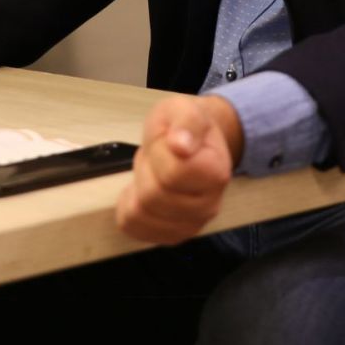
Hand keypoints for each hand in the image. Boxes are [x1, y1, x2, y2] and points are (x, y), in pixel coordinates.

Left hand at [114, 95, 241, 244]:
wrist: (192, 142)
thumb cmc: (184, 126)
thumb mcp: (184, 109)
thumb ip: (186, 122)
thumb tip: (181, 145)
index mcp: (215, 173)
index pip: (173, 174)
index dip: (160, 153)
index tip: (168, 141)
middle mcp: (209, 206)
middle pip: (153, 196)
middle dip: (146, 171)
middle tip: (157, 156)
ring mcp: (190, 225)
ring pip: (140, 214)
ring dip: (137, 189)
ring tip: (153, 173)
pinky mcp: (171, 236)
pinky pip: (133, 227)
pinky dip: (129, 206)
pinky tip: (143, 191)